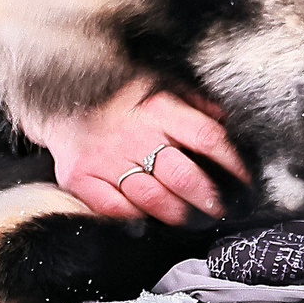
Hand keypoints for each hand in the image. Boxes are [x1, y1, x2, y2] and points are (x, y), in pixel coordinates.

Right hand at [18, 78, 248, 224]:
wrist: (60, 99)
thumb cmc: (120, 96)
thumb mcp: (161, 84)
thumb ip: (194, 103)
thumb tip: (225, 120)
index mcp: (159, 108)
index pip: (206, 137)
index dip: (230, 161)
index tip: (243, 179)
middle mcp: (133, 134)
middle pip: (182, 175)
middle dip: (207, 197)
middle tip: (219, 208)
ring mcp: (104, 158)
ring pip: (151, 197)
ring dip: (177, 213)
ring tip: (191, 218)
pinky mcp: (80, 177)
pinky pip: (114, 208)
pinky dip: (135, 217)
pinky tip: (148, 219)